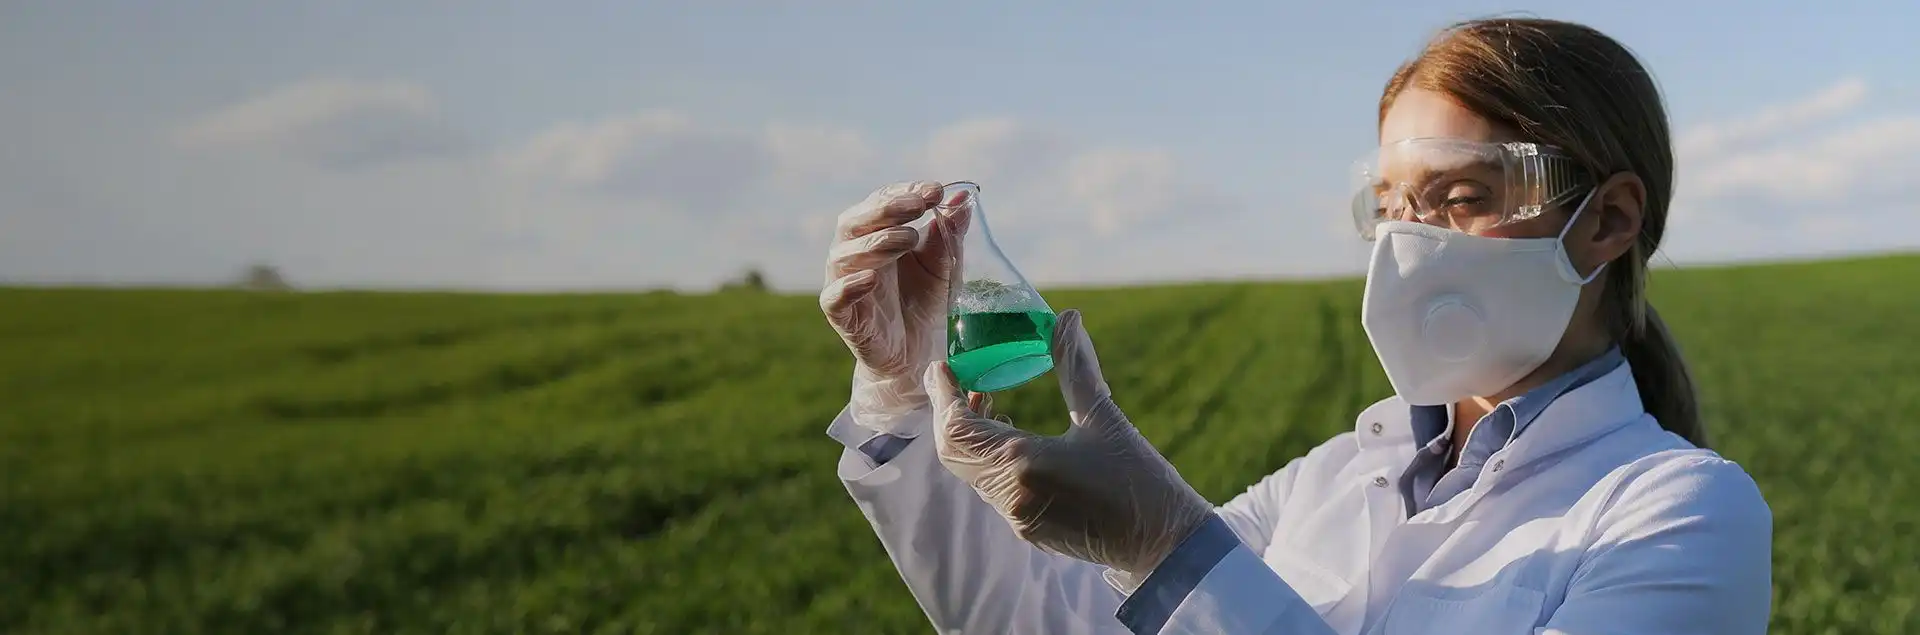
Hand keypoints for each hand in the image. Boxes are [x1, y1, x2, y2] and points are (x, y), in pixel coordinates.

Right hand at [819, 181, 972, 434]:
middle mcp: (854, 254)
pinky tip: (871, 278)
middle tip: (919, 204)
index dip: (905, 192)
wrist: (915, 354)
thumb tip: (963, 200)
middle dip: (887, 209)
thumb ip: (949, 234)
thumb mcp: (942, 266)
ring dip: (876, 241)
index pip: (880, 202)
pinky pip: (835, 297)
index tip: (935, 190)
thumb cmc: (923, 302)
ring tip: (909, 239)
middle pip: (854, 221)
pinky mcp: (841, 315)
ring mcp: (843, 283)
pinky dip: (850, 285)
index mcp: (875, 234)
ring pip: (844, 255)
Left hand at [926, 309, 1214, 585]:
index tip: (941, 367)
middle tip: (957, 379)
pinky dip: (988, 456)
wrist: (1164, 545)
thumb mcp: (1105, 416)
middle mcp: (1011, 495)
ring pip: (970, 471)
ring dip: (969, 435)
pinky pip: (991, 487)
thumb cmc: (1140, 481)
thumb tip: (1067, 319)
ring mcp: (1018, 517)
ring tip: (985, 398)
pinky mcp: (1029, 528)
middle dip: (949, 414)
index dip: (942, 395)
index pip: (956, 429)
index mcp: (1023, 464)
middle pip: (953, 452)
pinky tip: (1010, 434)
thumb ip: (1076, 366)